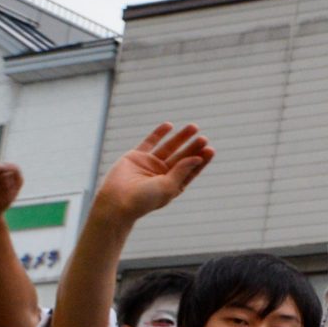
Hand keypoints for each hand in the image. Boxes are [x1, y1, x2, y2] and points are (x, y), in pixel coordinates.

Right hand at [93, 124, 211, 220]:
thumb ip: (182, 171)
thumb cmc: (144, 200)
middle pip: (182, 157)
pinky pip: (150, 142)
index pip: (191, 169)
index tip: (210, 150)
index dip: (201, 160)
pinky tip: (170, 125)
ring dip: (181, 137)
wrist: (117, 201)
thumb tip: (198, 157)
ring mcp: (150, 164)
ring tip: (193, 127)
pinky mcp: (136, 156)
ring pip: (169, 147)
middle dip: (193, 147)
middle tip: (203, 138)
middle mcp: (163, 174)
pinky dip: (159, 133)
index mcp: (173, 185)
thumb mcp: (168, 186)